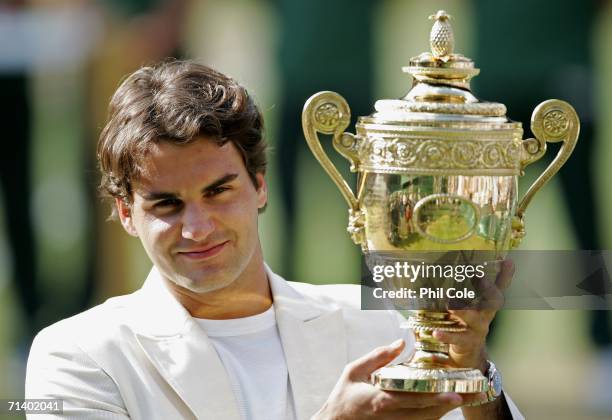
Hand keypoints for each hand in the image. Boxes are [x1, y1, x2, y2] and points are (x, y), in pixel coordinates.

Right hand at [313, 339, 487, 419]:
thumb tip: (400, 343)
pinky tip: (448, 401)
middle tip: (476, 393)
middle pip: (429, 412)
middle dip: (453, 403)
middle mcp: (392, 415)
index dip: (436, 398)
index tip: (455, 393)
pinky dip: (436, 411)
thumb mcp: (354, 370)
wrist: (337, 419)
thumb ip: (377, 357)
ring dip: (448, 408)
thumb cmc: (344, 394)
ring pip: (428, 418)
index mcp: (381, 400)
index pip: (413, 399)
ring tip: (469, 396)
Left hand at [433, 260, 514, 369]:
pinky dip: (446, 336)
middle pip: (493, 302)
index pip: (498, 287)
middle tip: (479, 276)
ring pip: (474, 318)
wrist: (467, 354)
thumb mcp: (464, 305)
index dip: (504, 276)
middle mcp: (485, 316)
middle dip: (488, 289)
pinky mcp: (467, 343)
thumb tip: (447, 269)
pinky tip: (435, 332)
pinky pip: (457, 338)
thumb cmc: (463, 323)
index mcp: (485, 304)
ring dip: (462, 309)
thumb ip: (459, 290)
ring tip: (449, 302)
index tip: (507, 261)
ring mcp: (478, 330)